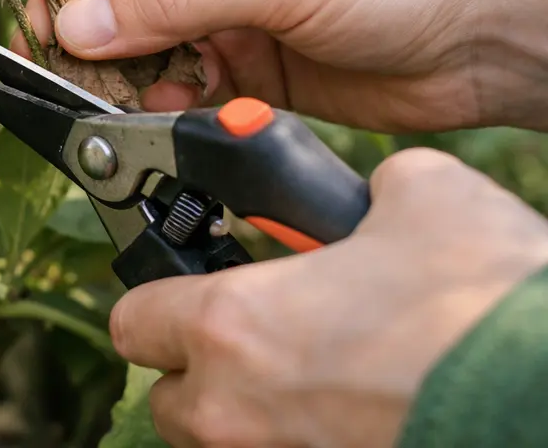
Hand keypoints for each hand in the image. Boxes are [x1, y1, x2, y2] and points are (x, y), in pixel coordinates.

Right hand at [18, 0, 547, 132]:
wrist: (493, 41)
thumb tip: (74, 26)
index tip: (60, 26)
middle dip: (97, 31)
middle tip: (79, 75)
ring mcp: (231, 11)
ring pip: (145, 42)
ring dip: (129, 73)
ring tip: (129, 101)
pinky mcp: (249, 67)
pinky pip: (182, 84)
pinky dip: (167, 102)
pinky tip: (173, 113)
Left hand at [110, 148, 547, 447]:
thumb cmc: (483, 305)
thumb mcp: (420, 195)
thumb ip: (359, 193)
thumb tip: (370, 200)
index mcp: (230, 326)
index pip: (132, 319)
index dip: (158, 293)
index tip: (190, 282)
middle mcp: (235, 412)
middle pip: (169, 397)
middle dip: (198, 365)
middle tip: (257, 332)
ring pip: (221, 440)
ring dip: (247, 406)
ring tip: (312, 371)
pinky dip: (299, 434)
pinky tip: (355, 404)